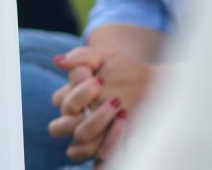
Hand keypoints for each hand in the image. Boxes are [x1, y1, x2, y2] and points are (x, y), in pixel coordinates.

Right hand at [48, 46, 150, 161]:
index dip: (77, 92)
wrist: (155, 85)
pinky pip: (99, 154)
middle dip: (80, 110)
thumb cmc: (125, 71)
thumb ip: (80, 56)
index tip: (100, 81)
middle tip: (106, 97)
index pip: (59, 101)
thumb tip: (57, 61)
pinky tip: (126, 122)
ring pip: (78, 143)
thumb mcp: (105, 57)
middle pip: (58, 128)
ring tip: (120, 108)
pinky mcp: (108, 148)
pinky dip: (111, 140)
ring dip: (97, 124)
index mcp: (70, 99)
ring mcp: (92, 137)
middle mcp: (77, 121)